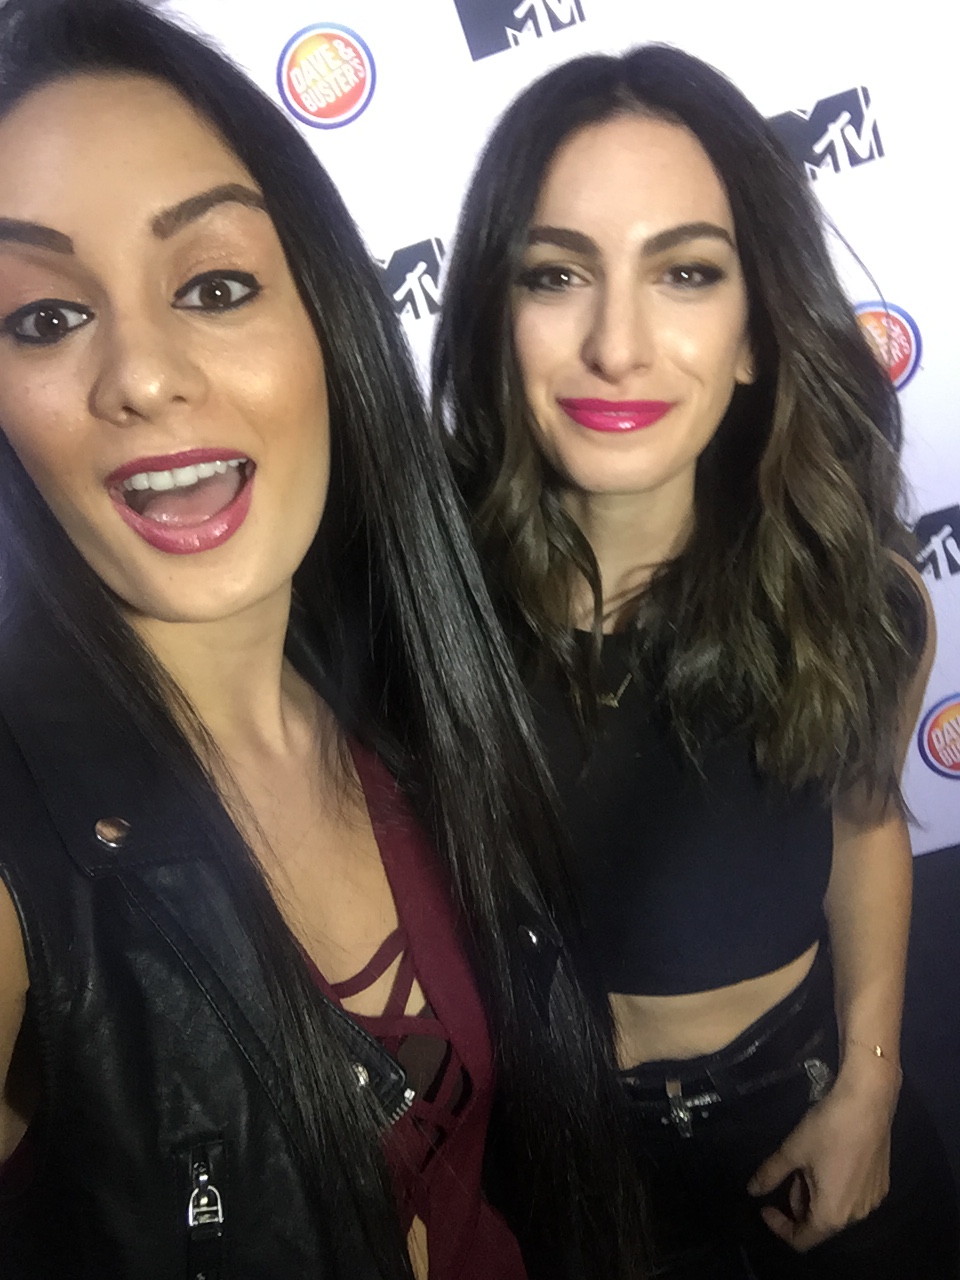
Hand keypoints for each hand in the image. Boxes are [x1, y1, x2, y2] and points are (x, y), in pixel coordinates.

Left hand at [746, 1070, 898, 1250]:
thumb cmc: (828, 1130)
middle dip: (798, 1203)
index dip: (779, 1226)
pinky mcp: (882, 1186)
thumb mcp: (792, 1151)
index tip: (766, 1205)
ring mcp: (872, 1202)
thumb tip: (752, 1190)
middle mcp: (856, 1216)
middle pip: (820, 1224)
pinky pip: (852, 1197)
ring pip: (837, 1209)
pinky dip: (836, 1188)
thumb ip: (770, 1174)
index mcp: (832, 1215)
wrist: (868, 1103)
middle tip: (789, 1173)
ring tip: (807, 1163)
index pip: (802, 1240)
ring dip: (817, 1195)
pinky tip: (829, 1160)